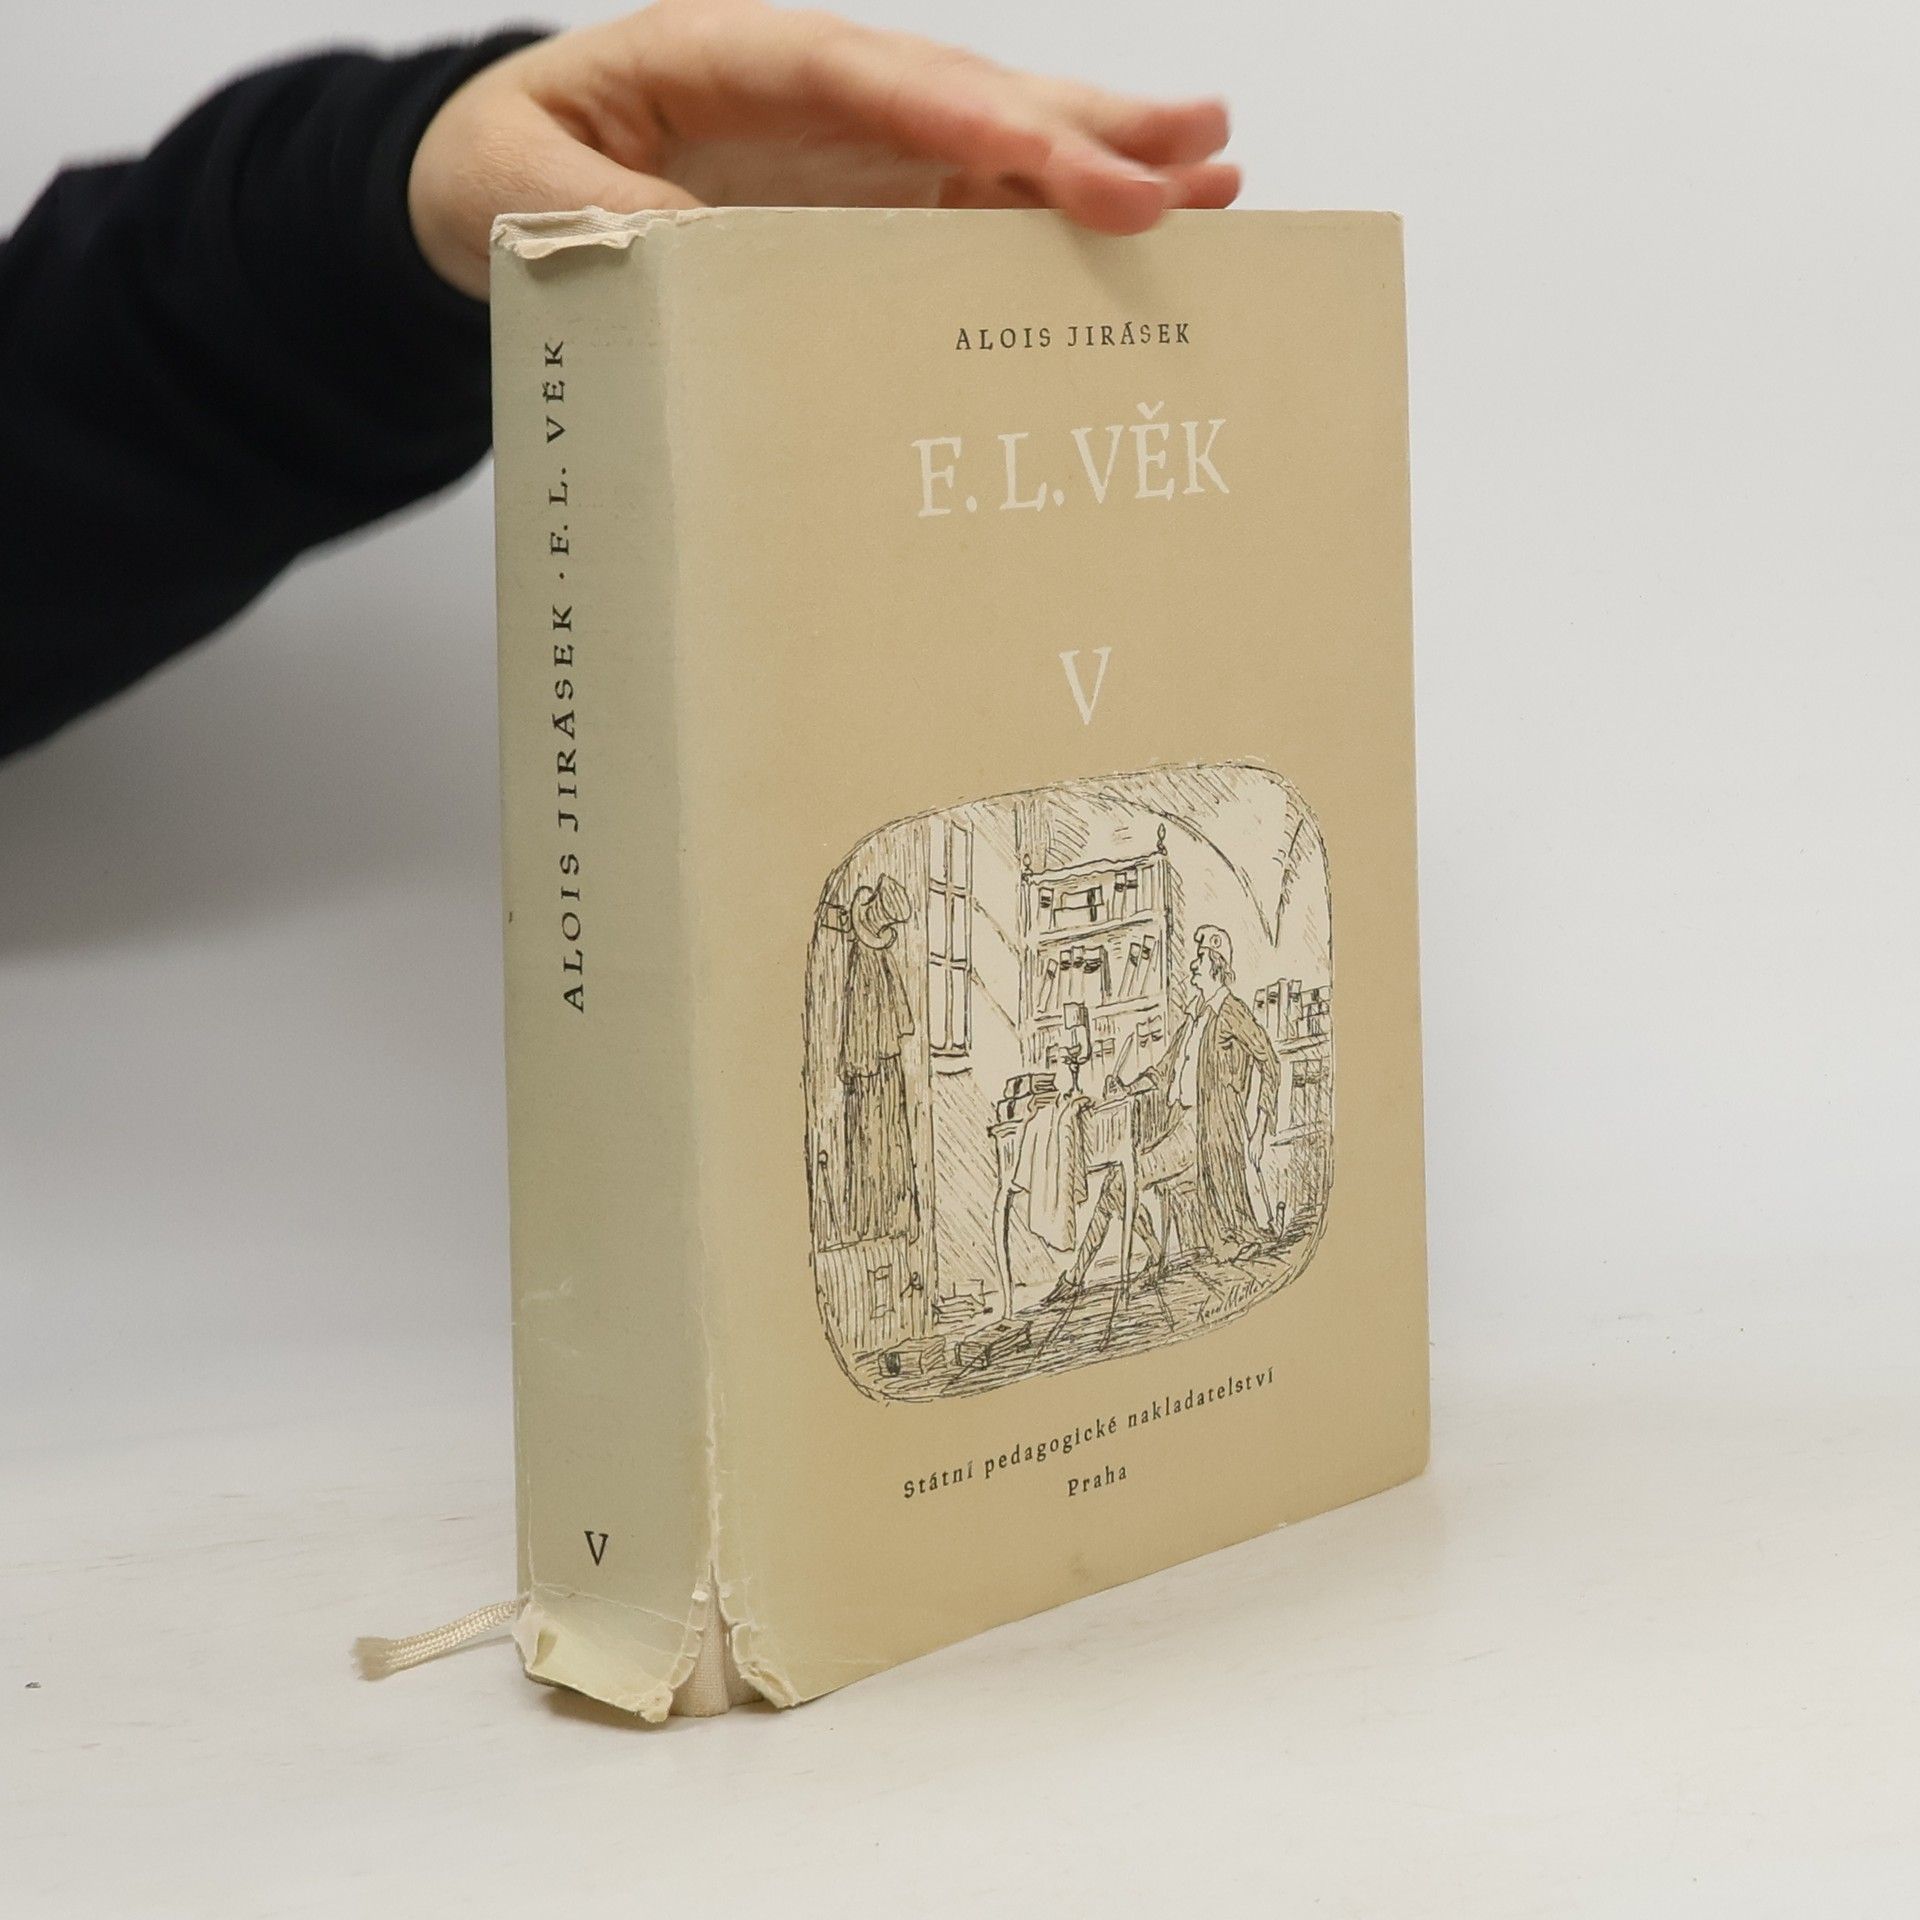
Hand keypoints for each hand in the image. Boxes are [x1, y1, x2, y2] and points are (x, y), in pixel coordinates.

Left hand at [410, 0, 1239, 297]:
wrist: (493, 187)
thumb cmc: (503, 168)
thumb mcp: (523, 190)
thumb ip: (616, 221)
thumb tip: (711, 263)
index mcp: (727, 60)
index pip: (867, 81)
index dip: (968, 118)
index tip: (1059, 159)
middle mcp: (814, 97)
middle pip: (962, 98)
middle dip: (1081, 124)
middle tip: (1199, 149)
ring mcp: (848, 151)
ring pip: (990, 151)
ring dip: (1099, 163)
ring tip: (1212, 175)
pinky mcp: (863, 206)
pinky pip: (969, 216)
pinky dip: (1047, 228)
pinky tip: (1127, 233)